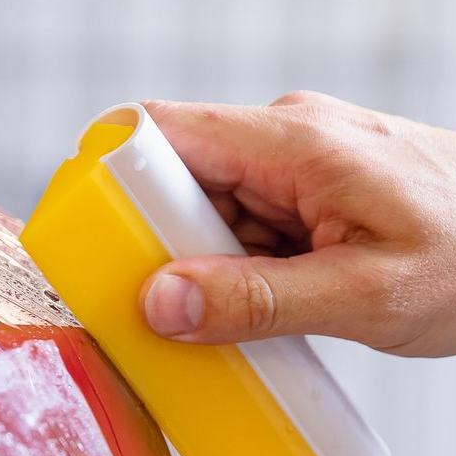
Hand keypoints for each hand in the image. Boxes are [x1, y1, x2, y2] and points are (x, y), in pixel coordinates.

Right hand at [141, 92, 455, 356]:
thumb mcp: (366, 296)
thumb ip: (259, 302)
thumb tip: (160, 302)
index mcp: (295, 141)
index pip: (163, 132)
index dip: (110, 179)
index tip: (90, 244)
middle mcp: (287, 138)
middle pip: (177, 182)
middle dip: (160, 249)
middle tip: (172, 317)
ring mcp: (298, 166)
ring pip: (208, 212)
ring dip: (205, 270)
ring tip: (245, 322)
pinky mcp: (309, 194)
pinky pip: (244, 228)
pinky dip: (239, 273)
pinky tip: (268, 312)